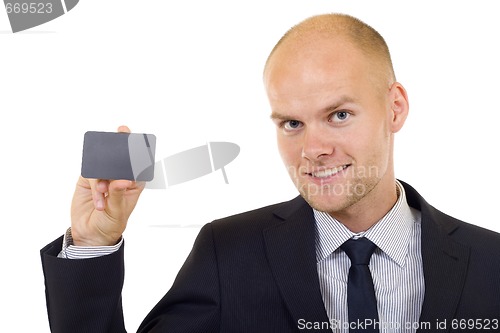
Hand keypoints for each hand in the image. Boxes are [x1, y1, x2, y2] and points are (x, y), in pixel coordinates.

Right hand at [70, 126, 145, 245]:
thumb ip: (118, 194)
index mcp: (134, 183)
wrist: (91, 235)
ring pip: (103, 166)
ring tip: (103, 193)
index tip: (133, 137)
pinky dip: (94, 188)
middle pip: (120, 158)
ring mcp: (104, 178)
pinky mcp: (88, 181)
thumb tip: (122, 180)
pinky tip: (98, 201)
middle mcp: (119, 177)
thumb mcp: (118, 211)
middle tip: (116, 139)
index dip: (137, 149)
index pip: (138, 163)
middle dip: (118, 150)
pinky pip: (91, 176)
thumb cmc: (111, 224)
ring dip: (103, 179)